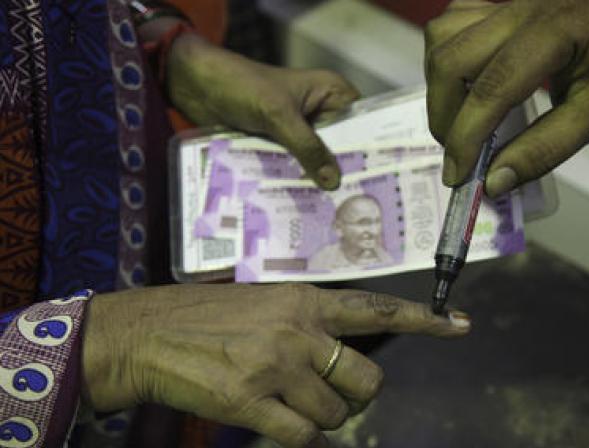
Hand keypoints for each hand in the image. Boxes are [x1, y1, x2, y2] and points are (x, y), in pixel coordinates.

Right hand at [81, 284, 468, 447]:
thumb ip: (307, 322)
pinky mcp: (250, 402)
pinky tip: (284, 427)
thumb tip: (341, 358)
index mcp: (305, 300)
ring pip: (336, 415)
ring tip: (290, 406)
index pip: (377, 310)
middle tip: (331, 397)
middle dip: (357, 398)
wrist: (146, 334)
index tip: (460, 324)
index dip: (424, 320)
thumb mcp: (265, 301)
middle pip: (367, 381)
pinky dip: (304, 441)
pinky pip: (305, 438)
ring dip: (323, 421)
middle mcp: (299, 331)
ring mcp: (276, 367)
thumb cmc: (204, 317)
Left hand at [168, 33, 359, 189]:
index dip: (368, 150)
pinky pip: (294, 164)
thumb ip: (306, 147)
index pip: (361, 124)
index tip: (376, 179)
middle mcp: (321, 111)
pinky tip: (302, 204)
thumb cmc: (242, 85)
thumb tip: (333, 181)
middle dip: (341, 172)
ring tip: (332, 212)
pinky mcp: (280, 142)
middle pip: (341, 147)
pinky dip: (294, 180)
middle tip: (354, 204)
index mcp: (331, 93)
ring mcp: (300, 128)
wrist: (197, 85)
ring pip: (317, 159)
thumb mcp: (278, 116)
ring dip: (317, 180)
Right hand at [425, 0, 588, 195]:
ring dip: (442, 82)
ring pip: (446, 33)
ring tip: (462, 120)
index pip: (492, 85)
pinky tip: (471, 82)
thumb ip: (544, 149)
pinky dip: (452, 54)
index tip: (457, 176)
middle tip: (459, 153)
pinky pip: (460, 18)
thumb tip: (494, 182)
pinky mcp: (514, 1)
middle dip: (444, 112)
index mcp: (559, 27)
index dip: (467, 136)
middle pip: (452, 55)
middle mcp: (529, 4)